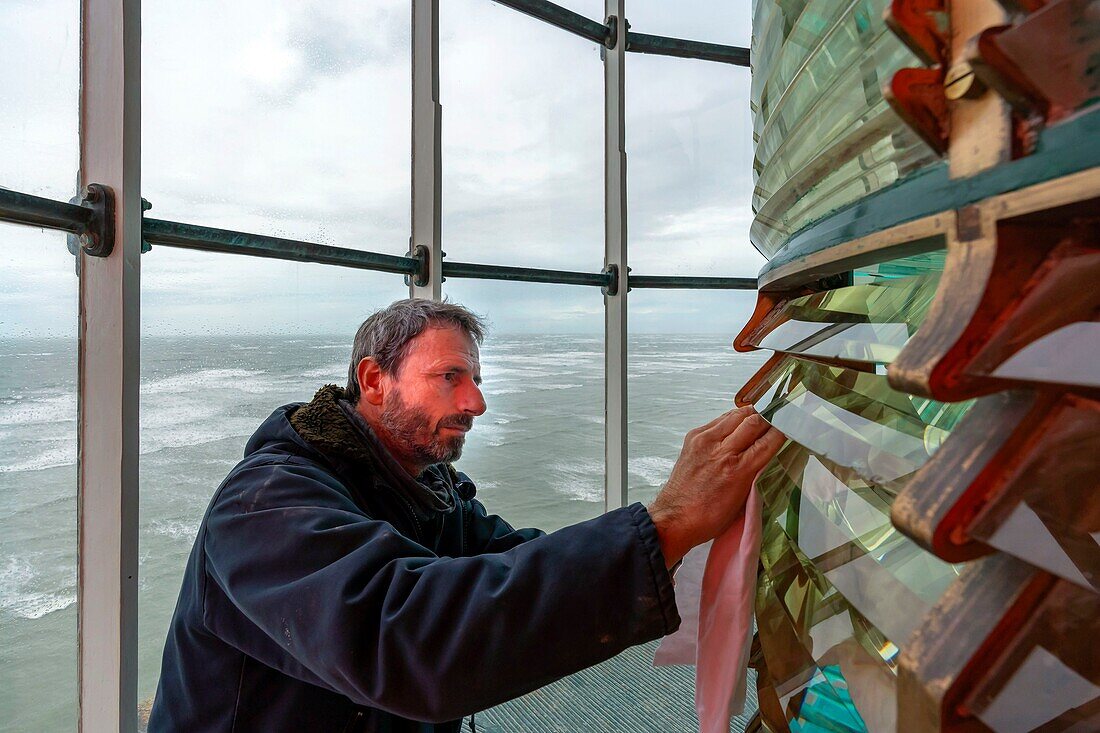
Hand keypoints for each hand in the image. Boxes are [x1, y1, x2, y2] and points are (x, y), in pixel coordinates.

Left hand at [647, 407, 784, 568]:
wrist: (676, 517)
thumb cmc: (711, 516)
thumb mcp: (744, 498)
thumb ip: (758, 472)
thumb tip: (770, 451)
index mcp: (739, 469)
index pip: (769, 439)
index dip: (784, 429)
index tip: (793, 425)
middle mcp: (722, 450)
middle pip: (754, 420)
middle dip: (769, 417)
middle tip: (779, 416)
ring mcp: (705, 440)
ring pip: (736, 414)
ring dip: (751, 414)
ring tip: (761, 417)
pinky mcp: (694, 436)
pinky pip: (719, 420)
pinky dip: (732, 420)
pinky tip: (738, 425)